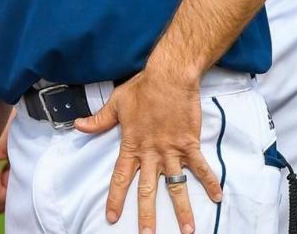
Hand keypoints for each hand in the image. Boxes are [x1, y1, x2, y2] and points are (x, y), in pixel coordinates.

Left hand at [75, 69, 220, 233]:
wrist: (169, 77)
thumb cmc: (143, 88)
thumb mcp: (116, 103)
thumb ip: (99, 120)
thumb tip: (79, 125)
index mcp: (132, 145)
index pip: (121, 177)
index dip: (116, 198)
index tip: (112, 217)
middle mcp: (151, 152)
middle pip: (147, 189)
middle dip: (147, 215)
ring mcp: (171, 150)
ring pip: (176, 185)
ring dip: (182, 208)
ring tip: (187, 230)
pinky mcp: (189, 144)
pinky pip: (200, 167)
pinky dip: (210, 182)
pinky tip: (217, 198)